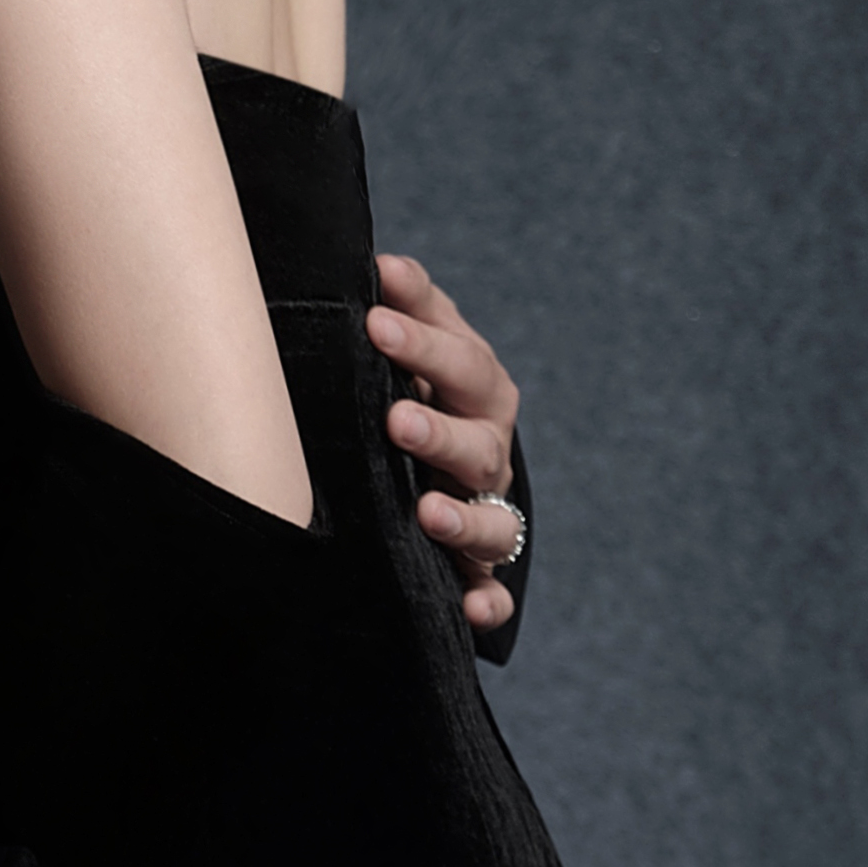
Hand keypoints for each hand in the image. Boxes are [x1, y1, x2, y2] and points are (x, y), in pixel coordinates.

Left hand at [368, 252, 524, 633]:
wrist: (448, 467)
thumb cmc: (423, 393)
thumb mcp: (417, 348)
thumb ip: (407, 307)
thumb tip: (378, 260)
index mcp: (477, 390)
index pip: (460, 360)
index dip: (421, 343)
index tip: (374, 319)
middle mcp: (489, 451)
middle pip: (478, 440)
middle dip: (439, 430)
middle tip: (394, 419)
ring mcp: (488, 511)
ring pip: (492, 520)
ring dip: (463, 518)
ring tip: (427, 512)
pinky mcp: (480, 569)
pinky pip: (493, 590)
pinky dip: (487, 601)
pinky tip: (469, 607)